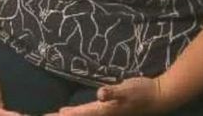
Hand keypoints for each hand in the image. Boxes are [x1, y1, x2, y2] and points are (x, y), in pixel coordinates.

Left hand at [47, 77, 166, 115]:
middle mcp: (98, 114)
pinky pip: (82, 114)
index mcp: (100, 111)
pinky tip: (62, 112)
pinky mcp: (103, 110)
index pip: (75, 115)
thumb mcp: (128, 89)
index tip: (43, 115)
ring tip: (43, 115)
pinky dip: (70, 114)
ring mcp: (101, 113)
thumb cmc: (142, 92)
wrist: (159, 97)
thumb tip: (100, 94)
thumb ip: (114, 92)